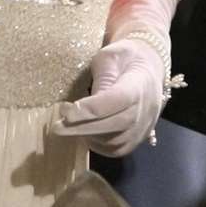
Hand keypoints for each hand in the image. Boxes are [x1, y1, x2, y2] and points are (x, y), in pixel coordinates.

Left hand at [47, 36, 165, 155]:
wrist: (148, 69)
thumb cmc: (124, 58)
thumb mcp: (110, 57)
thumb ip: (100, 79)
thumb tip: (84, 107)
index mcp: (139, 84)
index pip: (117, 100)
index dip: (91, 108)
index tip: (66, 112)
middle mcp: (146, 109)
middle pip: (116, 124)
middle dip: (83, 128)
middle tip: (57, 126)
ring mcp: (144, 127)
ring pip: (115, 141)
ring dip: (88, 136)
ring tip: (68, 126)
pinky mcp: (138, 139)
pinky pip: (116, 149)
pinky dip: (97, 144)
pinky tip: (82, 132)